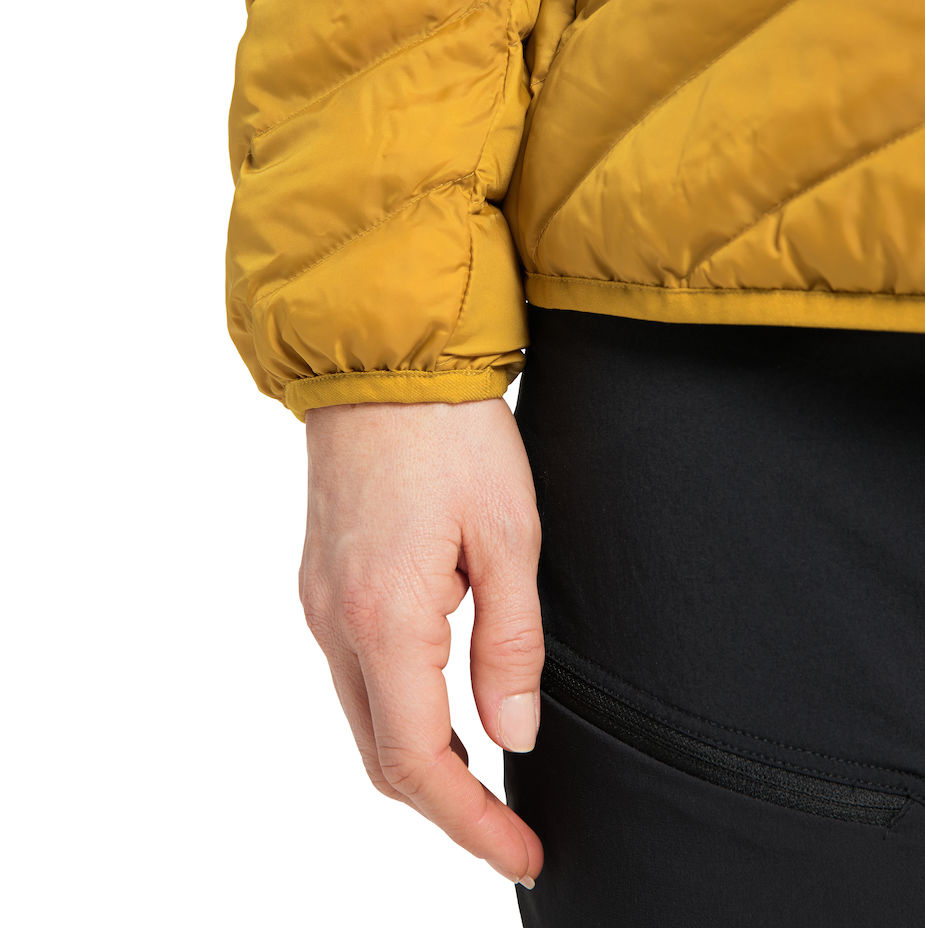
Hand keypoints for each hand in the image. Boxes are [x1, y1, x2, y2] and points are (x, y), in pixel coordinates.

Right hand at [299, 397, 544, 886]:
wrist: (384, 366)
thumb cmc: (451, 436)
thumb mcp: (507, 540)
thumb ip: (510, 648)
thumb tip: (514, 737)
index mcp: (384, 618)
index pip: (418, 761)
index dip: (471, 823)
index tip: (521, 851)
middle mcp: (334, 622)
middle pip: (380, 756)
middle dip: (447, 805)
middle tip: (511, 827)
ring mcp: (319, 603)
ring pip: (365, 719)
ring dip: (422, 759)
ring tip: (486, 777)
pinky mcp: (322, 584)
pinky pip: (356, 675)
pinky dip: (399, 712)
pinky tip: (443, 706)